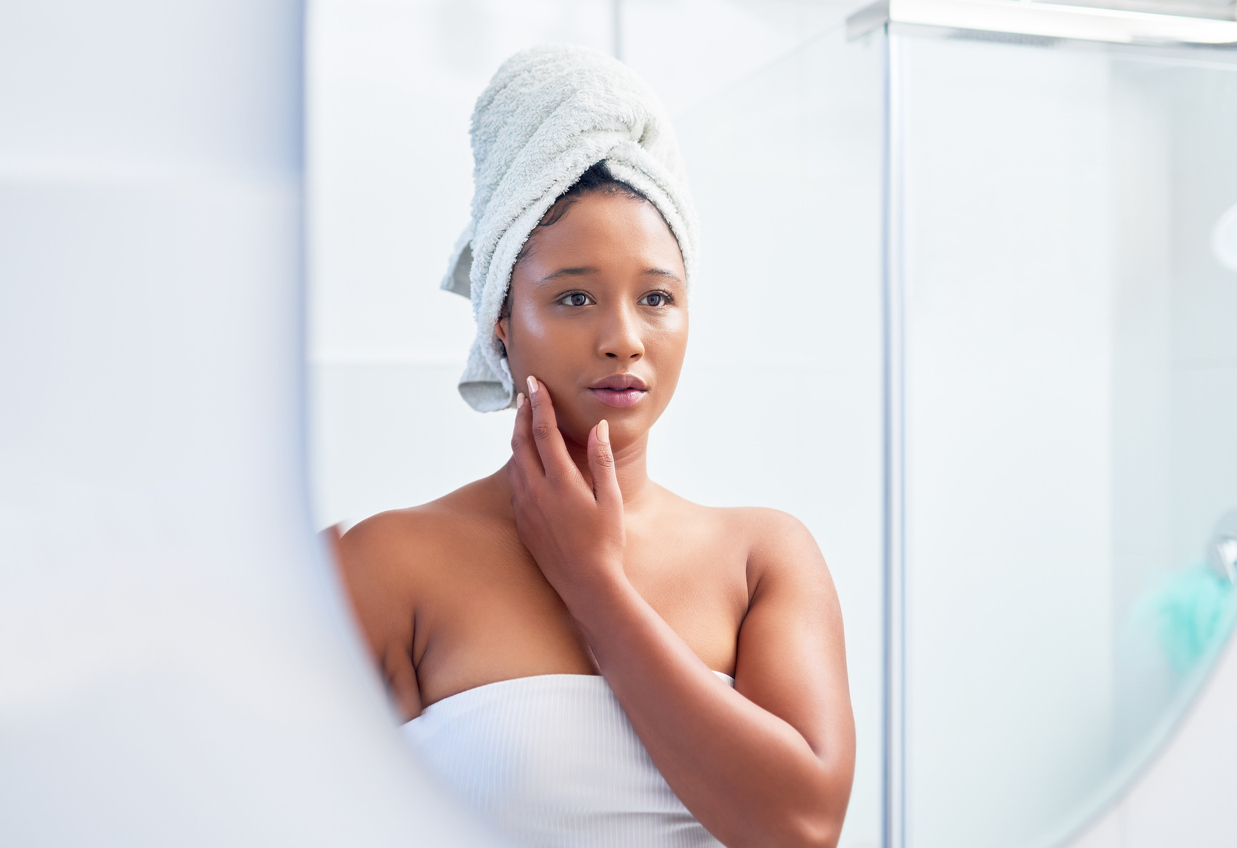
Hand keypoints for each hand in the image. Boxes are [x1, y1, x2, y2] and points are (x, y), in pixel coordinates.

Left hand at [508, 375, 626, 607]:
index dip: (539, 404)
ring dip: (517, 437)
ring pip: (514, 462)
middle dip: (522, 414)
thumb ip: (602, 460)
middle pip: (520, 442)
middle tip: (525, 394)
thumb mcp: (610, 499)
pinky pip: (515, 483)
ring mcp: (526, 508)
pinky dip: (518, 462)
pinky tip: (525, 459)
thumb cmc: (606, 543)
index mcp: (561, 483)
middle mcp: (537, 492)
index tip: (535, 383)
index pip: (544, 432)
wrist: (586, 585)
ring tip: (524, 420)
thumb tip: (598, 428)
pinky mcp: (522, 522)